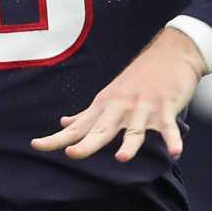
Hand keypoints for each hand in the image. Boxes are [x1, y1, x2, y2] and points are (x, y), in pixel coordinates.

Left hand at [32, 27, 207, 162]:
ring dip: (129, 143)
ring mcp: (143, 107)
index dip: (57, 137)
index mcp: (105, 106)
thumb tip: (64, 122)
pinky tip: (175, 152)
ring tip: (122, 158)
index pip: (77, 127)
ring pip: (134, 129)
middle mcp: (120, 107)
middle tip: (72, 154)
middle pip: (101, 130)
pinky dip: (173, 139)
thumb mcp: (109, 94)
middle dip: (87, 143)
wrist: (171, 52)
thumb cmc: (139, 76)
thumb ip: (87, 114)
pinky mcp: (166, 107)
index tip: (36, 145)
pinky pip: (169, 127)